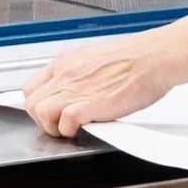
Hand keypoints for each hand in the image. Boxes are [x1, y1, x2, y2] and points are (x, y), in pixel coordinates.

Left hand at [22, 16, 187, 137]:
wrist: (156, 58)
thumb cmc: (139, 58)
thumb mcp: (100, 58)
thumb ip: (83, 72)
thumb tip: (80, 88)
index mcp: (68, 61)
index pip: (33, 86)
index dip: (40, 103)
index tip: (50, 110)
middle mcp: (66, 73)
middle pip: (31, 102)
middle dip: (43, 118)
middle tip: (60, 124)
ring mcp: (74, 88)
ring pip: (39, 113)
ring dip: (53, 126)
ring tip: (70, 128)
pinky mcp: (86, 105)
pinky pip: (63, 123)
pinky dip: (70, 130)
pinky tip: (84, 127)